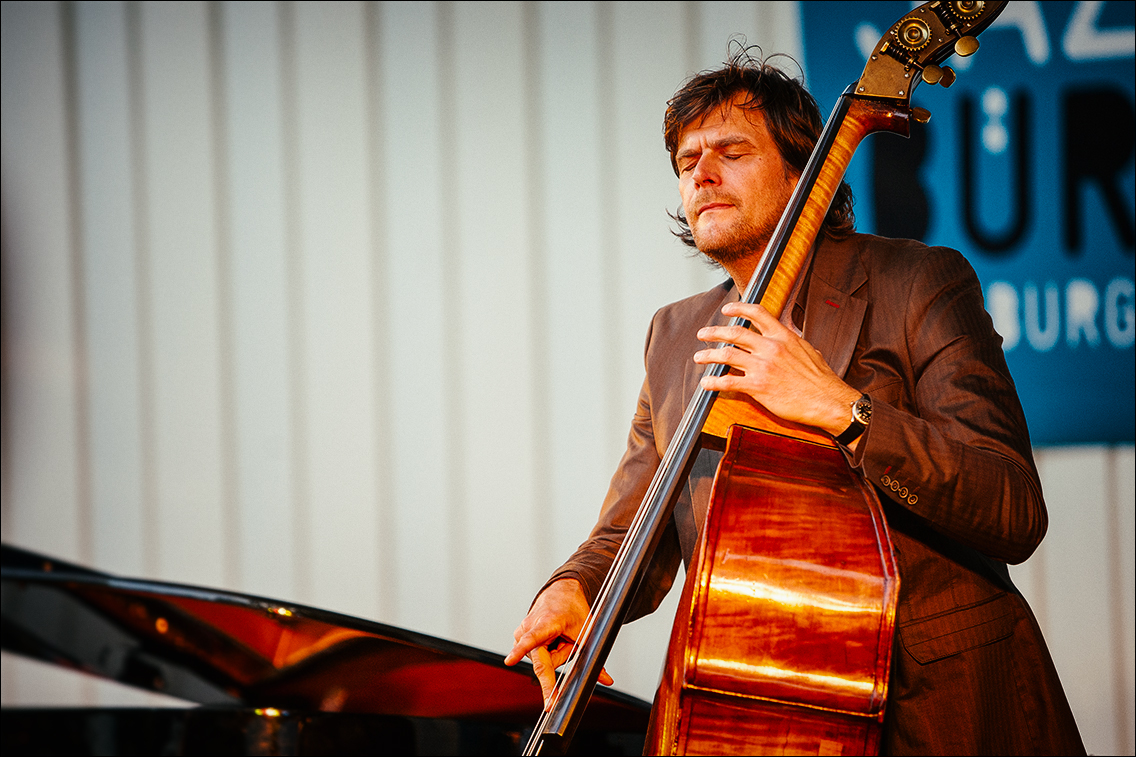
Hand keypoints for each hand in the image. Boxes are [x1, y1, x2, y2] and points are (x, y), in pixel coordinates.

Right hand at [504, 578, 614, 709]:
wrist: (560, 594)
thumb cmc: (572, 609)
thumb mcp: (587, 631)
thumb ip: (594, 657)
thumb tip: (606, 680)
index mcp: (546, 621)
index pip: (532, 639)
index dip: (519, 652)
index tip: (509, 661)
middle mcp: (528, 626)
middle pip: (544, 661)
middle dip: (561, 656)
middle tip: (569, 639)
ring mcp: (521, 633)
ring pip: (543, 660)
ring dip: (556, 654)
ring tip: (561, 637)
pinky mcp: (519, 638)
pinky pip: (538, 656)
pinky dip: (549, 651)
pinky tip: (553, 639)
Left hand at [694, 302, 860, 441]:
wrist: (829, 401)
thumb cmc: (821, 380)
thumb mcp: (809, 350)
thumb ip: (792, 341)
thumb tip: (788, 335)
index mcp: (783, 337)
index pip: (757, 313)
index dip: (738, 309)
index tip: (726, 310)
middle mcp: (771, 348)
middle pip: (735, 333)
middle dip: (714, 332)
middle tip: (702, 333)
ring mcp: (763, 367)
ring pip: (727, 355)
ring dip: (709, 355)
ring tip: (699, 357)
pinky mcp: (758, 387)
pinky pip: (729, 382)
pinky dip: (714, 382)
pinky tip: (706, 383)